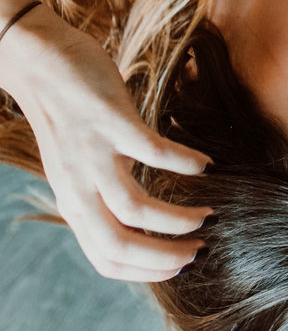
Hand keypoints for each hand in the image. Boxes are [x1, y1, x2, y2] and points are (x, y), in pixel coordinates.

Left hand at [1, 6, 211, 281]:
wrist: (36, 59)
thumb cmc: (68, 110)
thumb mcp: (78, 163)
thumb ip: (102, 190)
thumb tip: (142, 215)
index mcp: (74, 200)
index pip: (104, 257)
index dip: (146, 270)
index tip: (182, 265)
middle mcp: (79, 185)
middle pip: (119, 244)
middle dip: (166, 256)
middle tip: (202, 249)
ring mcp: (94, 154)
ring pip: (135, 209)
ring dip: (178, 219)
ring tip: (209, 213)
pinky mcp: (111, 122)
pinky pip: (154, 153)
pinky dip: (185, 164)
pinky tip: (205, 164)